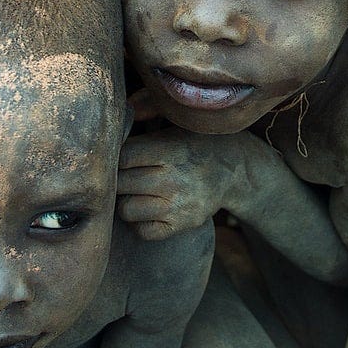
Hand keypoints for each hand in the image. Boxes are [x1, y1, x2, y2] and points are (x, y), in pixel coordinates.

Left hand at [118, 127, 250, 239]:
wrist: (233, 171)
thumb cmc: (194, 145)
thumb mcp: (176, 125)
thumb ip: (147, 117)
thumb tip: (121, 119)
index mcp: (172, 150)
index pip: (124, 157)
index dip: (114, 157)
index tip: (118, 156)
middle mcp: (174, 180)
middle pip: (120, 184)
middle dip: (117, 179)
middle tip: (125, 174)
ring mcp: (178, 206)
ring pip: (126, 210)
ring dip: (126, 201)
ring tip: (136, 191)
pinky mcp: (181, 225)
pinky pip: (143, 231)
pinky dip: (140, 222)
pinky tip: (147, 208)